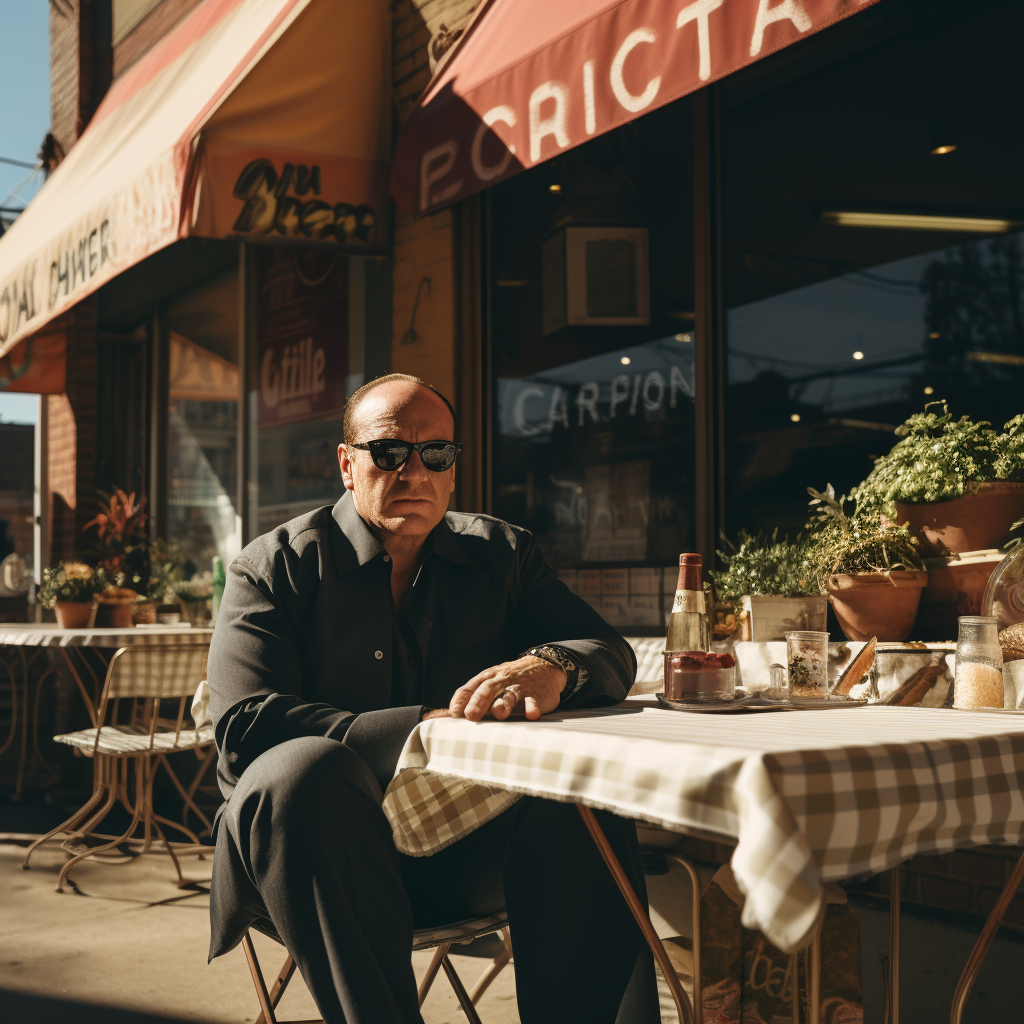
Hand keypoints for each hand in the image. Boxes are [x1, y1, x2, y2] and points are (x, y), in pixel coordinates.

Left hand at [450, 655, 565, 721]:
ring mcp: (519, 687)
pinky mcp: (536, 694)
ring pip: (509, 694)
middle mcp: (501, 681)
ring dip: (504, 704)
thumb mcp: (492, 681)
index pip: (470, 687)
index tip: (453, 713)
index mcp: (487, 678)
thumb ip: (474, 696)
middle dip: (478, 702)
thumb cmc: (511, 679)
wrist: (544, 666)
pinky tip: (531, 714)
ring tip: (499, 714)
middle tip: (471, 715)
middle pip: (487, 689)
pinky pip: (533, 700)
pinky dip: (532, 706)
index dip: (461, 700)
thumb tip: (451, 714)